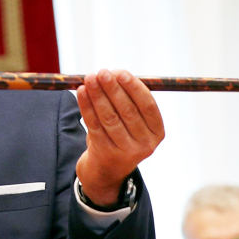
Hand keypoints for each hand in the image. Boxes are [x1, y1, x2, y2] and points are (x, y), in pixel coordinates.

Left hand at [74, 69, 163, 206]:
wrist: (108, 167)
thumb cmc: (122, 132)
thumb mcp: (134, 120)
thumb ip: (128, 97)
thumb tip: (113, 73)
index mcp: (157, 131)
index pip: (148, 106)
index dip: (134, 88)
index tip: (120, 73)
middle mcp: (145, 144)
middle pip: (128, 111)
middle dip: (113, 88)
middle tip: (102, 71)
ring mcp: (125, 151)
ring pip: (109, 118)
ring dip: (97, 95)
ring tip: (89, 78)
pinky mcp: (105, 152)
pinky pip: (93, 125)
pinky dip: (86, 106)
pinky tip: (81, 92)